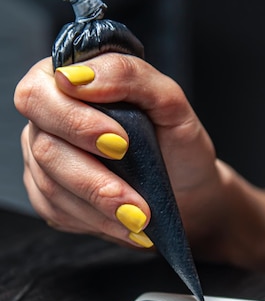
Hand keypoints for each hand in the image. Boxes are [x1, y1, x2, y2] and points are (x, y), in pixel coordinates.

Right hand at [14, 54, 223, 249]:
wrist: (187, 190)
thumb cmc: (177, 143)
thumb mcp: (169, 102)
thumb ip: (129, 75)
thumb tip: (78, 77)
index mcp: (70, 83)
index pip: (40, 93)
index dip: (74, 120)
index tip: (120, 143)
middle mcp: (49, 120)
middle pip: (44, 147)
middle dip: (92, 177)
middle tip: (134, 199)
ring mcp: (45, 160)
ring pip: (51, 185)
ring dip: (101, 206)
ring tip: (139, 218)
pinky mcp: (50, 197)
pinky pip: (58, 212)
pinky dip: (97, 222)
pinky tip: (125, 225)